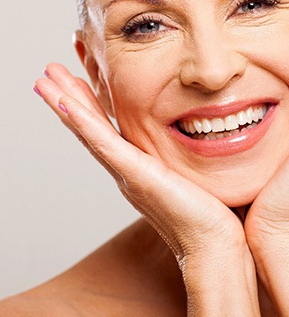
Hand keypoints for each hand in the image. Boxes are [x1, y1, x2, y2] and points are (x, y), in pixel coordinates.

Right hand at [34, 65, 245, 266]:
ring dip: (66, 103)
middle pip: (91, 128)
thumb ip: (184, 156)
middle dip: (69, 98)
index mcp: (138, 167)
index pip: (108, 129)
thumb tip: (200, 136)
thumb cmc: (211, 213)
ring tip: (46, 78)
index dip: (91, 103)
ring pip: (89, 132)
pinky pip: (104, 144)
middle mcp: (126, 169)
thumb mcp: (192, 173)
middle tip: (50, 71)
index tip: (79, 78)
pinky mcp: (137, 176)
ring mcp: (128, 173)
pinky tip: (66, 103)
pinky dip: (83, 123)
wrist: (214, 245)